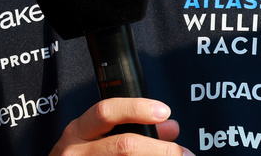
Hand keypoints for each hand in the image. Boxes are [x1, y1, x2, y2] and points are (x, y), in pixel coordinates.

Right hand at [50, 99, 189, 155]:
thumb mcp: (94, 140)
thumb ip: (129, 130)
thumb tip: (170, 127)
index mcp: (78, 131)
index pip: (106, 112)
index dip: (137, 109)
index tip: (164, 111)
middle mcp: (76, 151)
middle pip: (123, 145)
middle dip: (160, 149)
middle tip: (184, 152)